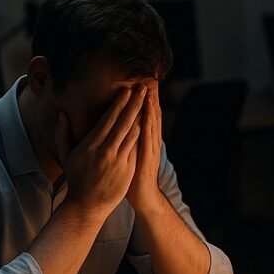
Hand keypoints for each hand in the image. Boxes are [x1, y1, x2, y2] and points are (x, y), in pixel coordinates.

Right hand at [56, 86, 144, 217]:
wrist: (87, 206)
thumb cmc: (76, 179)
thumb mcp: (66, 156)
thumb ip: (62, 134)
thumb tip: (62, 114)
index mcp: (91, 145)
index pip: (108, 118)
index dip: (119, 103)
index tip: (127, 90)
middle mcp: (106, 151)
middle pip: (124, 122)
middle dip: (135, 103)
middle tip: (143, 88)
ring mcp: (119, 161)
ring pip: (134, 133)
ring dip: (142, 115)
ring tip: (148, 102)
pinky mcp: (128, 170)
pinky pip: (137, 147)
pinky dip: (143, 134)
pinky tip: (147, 123)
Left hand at [127, 80, 162, 213]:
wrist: (143, 197)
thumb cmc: (132, 176)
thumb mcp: (129, 153)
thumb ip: (128, 138)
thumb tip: (122, 125)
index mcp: (143, 138)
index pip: (144, 113)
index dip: (143, 98)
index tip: (140, 80)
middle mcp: (149, 140)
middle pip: (151, 113)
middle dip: (150, 95)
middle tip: (149, 76)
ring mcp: (150, 148)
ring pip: (151, 122)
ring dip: (151, 105)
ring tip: (149, 87)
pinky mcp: (147, 157)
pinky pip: (148, 137)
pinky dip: (148, 124)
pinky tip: (146, 112)